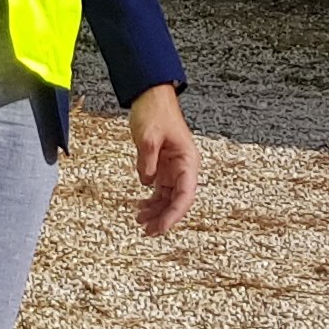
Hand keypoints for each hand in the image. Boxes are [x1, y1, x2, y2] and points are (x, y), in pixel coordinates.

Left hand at [128, 83, 197, 235]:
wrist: (151, 97)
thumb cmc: (156, 112)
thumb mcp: (148, 136)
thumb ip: (147, 160)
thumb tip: (147, 181)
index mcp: (188, 161)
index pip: (185, 194)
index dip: (175, 214)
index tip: (163, 228)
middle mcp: (184, 167)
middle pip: (177, 200)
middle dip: (164, 218)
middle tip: (148, 232)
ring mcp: (173, 168)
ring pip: (168, 198)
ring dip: (156, 212)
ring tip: (140, 223)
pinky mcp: (163, 167)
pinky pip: (160, 190)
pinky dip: (151, 201)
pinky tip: (140, 209)